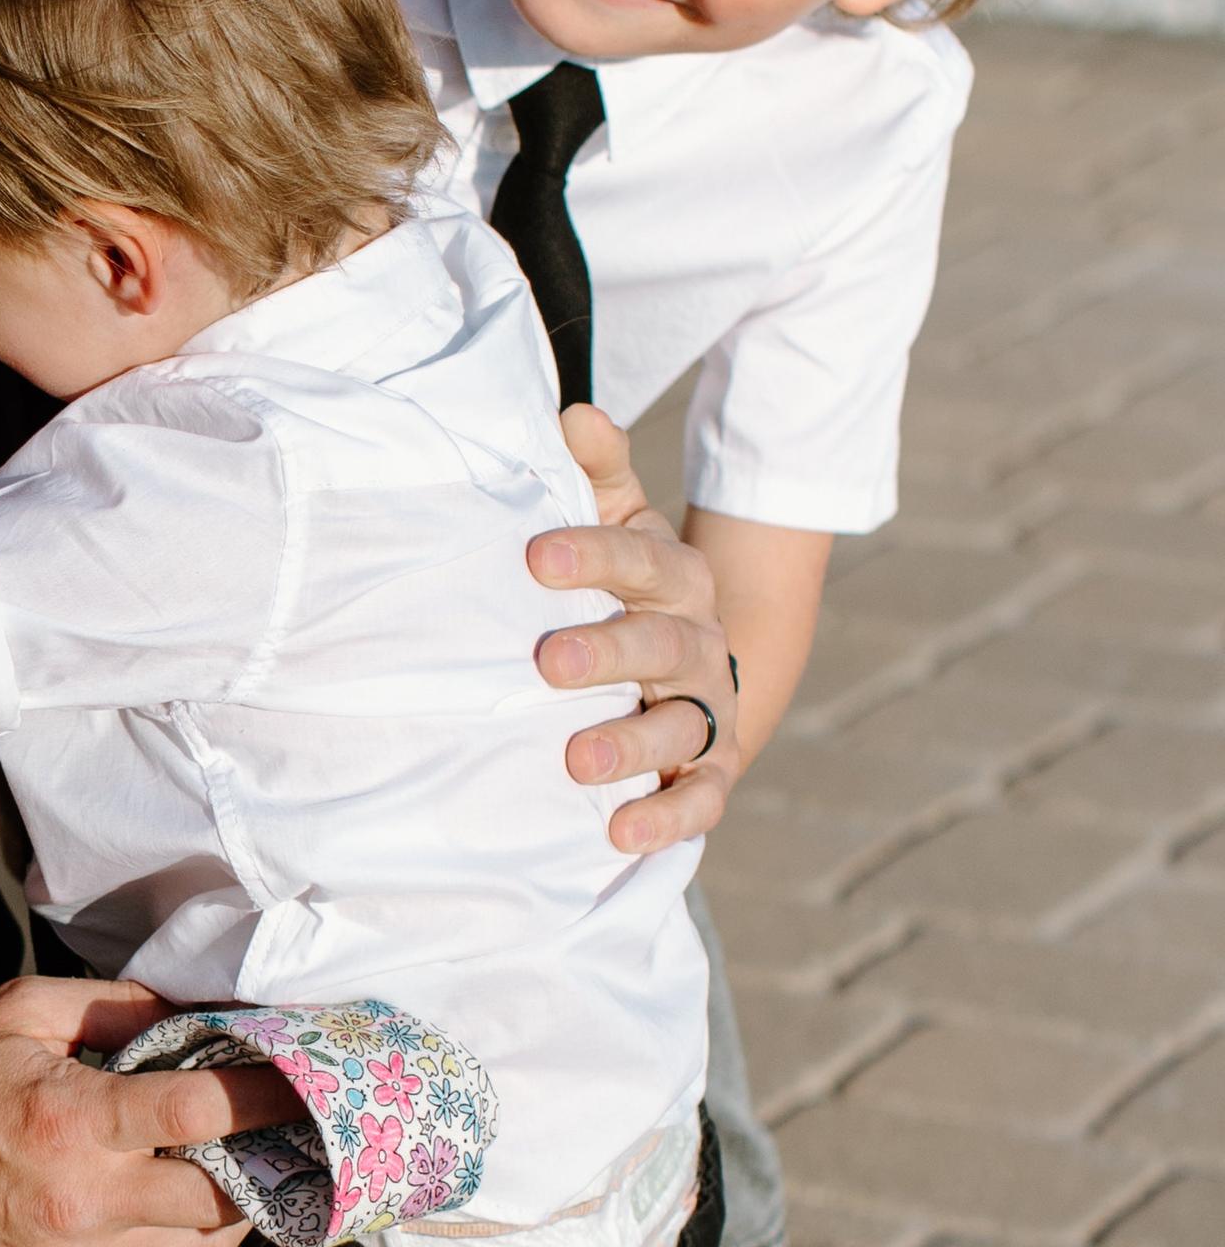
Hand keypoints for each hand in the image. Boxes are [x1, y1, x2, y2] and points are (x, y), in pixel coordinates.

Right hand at [0, 976, 281, 1246]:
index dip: (268, 1096)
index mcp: (72, 1120)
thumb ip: (107, 1004)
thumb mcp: (11, 1015)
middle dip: (259, 1165)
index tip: (307, 1086)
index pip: (205, 1112)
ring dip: (228, 1215)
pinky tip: (160, 1213)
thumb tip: (189, 1010)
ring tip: (224, 1177)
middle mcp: (83, 1202)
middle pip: (224, 1198)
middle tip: (271, 1139)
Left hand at [533, 407, 739, 853]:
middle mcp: (698, 642)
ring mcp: (707, 709)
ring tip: (576, 759)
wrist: (690, 666)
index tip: (535, 557)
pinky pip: (699, 798)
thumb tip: (573, 412)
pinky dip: (667, 819)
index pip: (637, 560)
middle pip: (660, 644)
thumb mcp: (616, 523)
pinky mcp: (711, 771)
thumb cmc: (628, 590)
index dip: (591, 557)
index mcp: (673, 577)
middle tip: (546, 663)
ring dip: (632, 742)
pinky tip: (621, 834)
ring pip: (681, 724)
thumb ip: (595, 473)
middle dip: (606, 652)